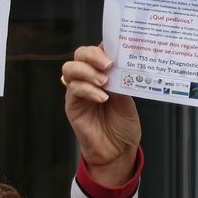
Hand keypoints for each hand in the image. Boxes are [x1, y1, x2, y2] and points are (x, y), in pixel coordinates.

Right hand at [63, 45, 140, 185]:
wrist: (118, 150)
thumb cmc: (123, 125)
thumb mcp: (127, 97)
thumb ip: (120, 79)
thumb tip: (120, 60)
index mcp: (102, 73)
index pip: (96, 51)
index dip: (104, 46)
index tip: (117, 48)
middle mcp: (87, 79)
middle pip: (79, 55)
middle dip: (92, 55)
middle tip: (109, 65)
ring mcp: (77, 92)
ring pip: (70, 69)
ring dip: (87, 72)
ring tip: (105, 82)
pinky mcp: (72, 106)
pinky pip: (73, 90)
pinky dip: (88, 90)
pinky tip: (102, 98)